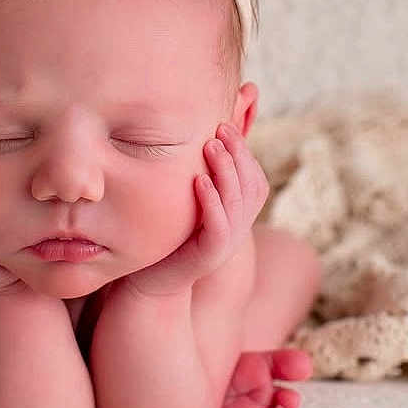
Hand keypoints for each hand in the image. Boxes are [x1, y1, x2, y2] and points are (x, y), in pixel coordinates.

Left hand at [124, 123, 268, 297]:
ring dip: (226, 171)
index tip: (226, 125)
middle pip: (252, 186)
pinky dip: (212, 201)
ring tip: (210, 146)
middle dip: (238, 153)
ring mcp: (228, 243)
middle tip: (221, 128)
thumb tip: (197, 136)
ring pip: (238, 202)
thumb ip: (197, 175)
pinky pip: (219, 226)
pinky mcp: (210, 256)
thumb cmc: (167, 236)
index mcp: (238, 215)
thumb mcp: (186, 202)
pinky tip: (199, 181)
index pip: (255, 179)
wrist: (152, 283)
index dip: (245, 152)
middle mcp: (239, 228)